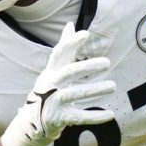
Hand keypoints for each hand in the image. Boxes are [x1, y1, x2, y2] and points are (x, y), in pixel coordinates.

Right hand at [1, 22, 114, 145]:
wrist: (32, 121)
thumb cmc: (49, 89)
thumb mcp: (54, 69)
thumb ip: (65, 49)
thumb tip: (70, 24)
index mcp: (50, 71)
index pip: (59, 53)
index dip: (70, 43)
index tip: (86, 34)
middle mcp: (50, 84)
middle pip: (67, 73)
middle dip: (86, 67)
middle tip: (107, 63)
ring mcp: (52, 102)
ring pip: (73, 94)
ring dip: (94, 90)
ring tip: (113, 86)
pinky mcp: (58, 118)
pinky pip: (78, 117)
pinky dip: (94, 117)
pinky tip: (110, 114)